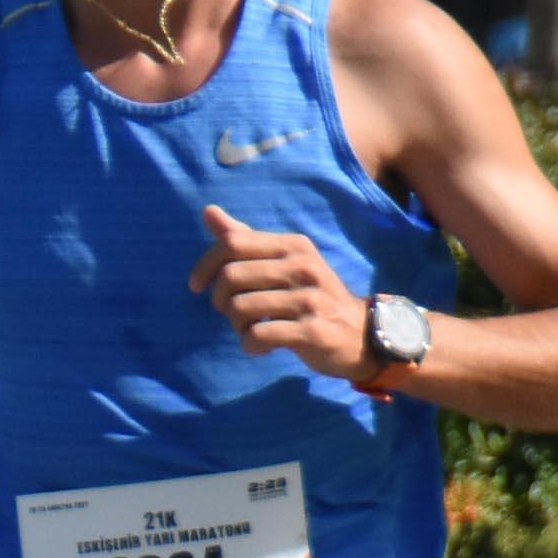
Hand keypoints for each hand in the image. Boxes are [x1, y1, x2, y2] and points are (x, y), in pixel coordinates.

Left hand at [191, 205, 386, 384]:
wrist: (361, 335)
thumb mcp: (284, 263)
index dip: (205, 265)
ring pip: (240, 308)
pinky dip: (251, 345)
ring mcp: (310, 299)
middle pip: (231, 276)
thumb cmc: (312, 297)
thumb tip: (208, 211)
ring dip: (237, 327)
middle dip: (220, 300)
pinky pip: (258, 335)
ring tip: (252, 330)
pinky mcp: (312, 331)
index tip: (196, 286)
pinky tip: (265, 346)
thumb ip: (246, 240)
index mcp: (293, 245)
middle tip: (233, 314)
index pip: (232, 242)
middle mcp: (303, 266)